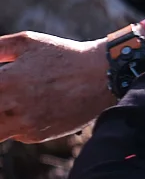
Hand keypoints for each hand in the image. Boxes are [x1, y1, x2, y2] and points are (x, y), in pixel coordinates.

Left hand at [0, 31, 117, 141]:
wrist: (102, 77)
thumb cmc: (64, 56)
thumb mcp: (26, 42)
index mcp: (5, 80)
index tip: (1, 84)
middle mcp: (11, 105)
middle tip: (7, 95)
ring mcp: (24, 124)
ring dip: (1, 117)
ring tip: (13, 105)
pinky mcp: (36, 136)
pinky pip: (14, 134)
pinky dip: (14, 124)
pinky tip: (30, 110)